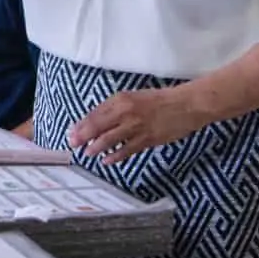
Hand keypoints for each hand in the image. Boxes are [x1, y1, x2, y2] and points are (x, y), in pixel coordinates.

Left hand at [68, 87, 201, 164]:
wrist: (186, 104)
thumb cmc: (160, 99)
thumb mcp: (134, 97)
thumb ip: (116, 107)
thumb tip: (98, 120)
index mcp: (121, 99)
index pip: (95, 113)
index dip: (82, 124)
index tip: (72, 132)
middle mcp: (126, 112)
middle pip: (98, 126)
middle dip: (83, 137)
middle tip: (73, 144)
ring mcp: (136, 126)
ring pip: (110, 139)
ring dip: (96, 147)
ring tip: (88, 153)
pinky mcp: (148, 139)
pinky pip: (127, 149)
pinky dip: (116, 156)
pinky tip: (108, 160)